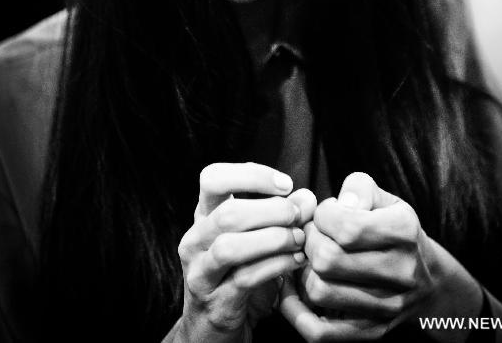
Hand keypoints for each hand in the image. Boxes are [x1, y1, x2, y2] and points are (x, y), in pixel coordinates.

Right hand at [177, 162, 315, 342]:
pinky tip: (296, 261)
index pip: (213, 178)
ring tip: (299, 240)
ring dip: (274, 239)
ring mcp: (200, 272)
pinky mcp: (215, 302)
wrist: (215, 331)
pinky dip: (276, 266)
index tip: (285, 184)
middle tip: (298, 216)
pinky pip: (245, 278)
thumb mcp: (258, 240)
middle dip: (271, 210)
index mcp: (203, 216)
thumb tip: (306, 198)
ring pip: (231, 247)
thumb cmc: (239, 277)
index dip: (251, 174)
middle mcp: (195, 241)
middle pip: (228, 213)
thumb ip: (282, 216)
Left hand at [281, 172, 479, 340]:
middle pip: (327, 259)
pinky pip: (320, 331)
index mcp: (404, 231)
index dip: (323, 215)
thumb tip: (340, 204)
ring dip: (302, 272)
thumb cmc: (395, 231)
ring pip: (319, 292)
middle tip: (312, 234)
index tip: (325, 213)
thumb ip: (359, 188)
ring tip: (308, 258)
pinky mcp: (372, 332)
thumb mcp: (385, 199)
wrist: (429, 281)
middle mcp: (401, 272)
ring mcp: (387, 307)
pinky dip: (297, 311)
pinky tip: (295, 290)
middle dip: (308, 241)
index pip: (346, 226)